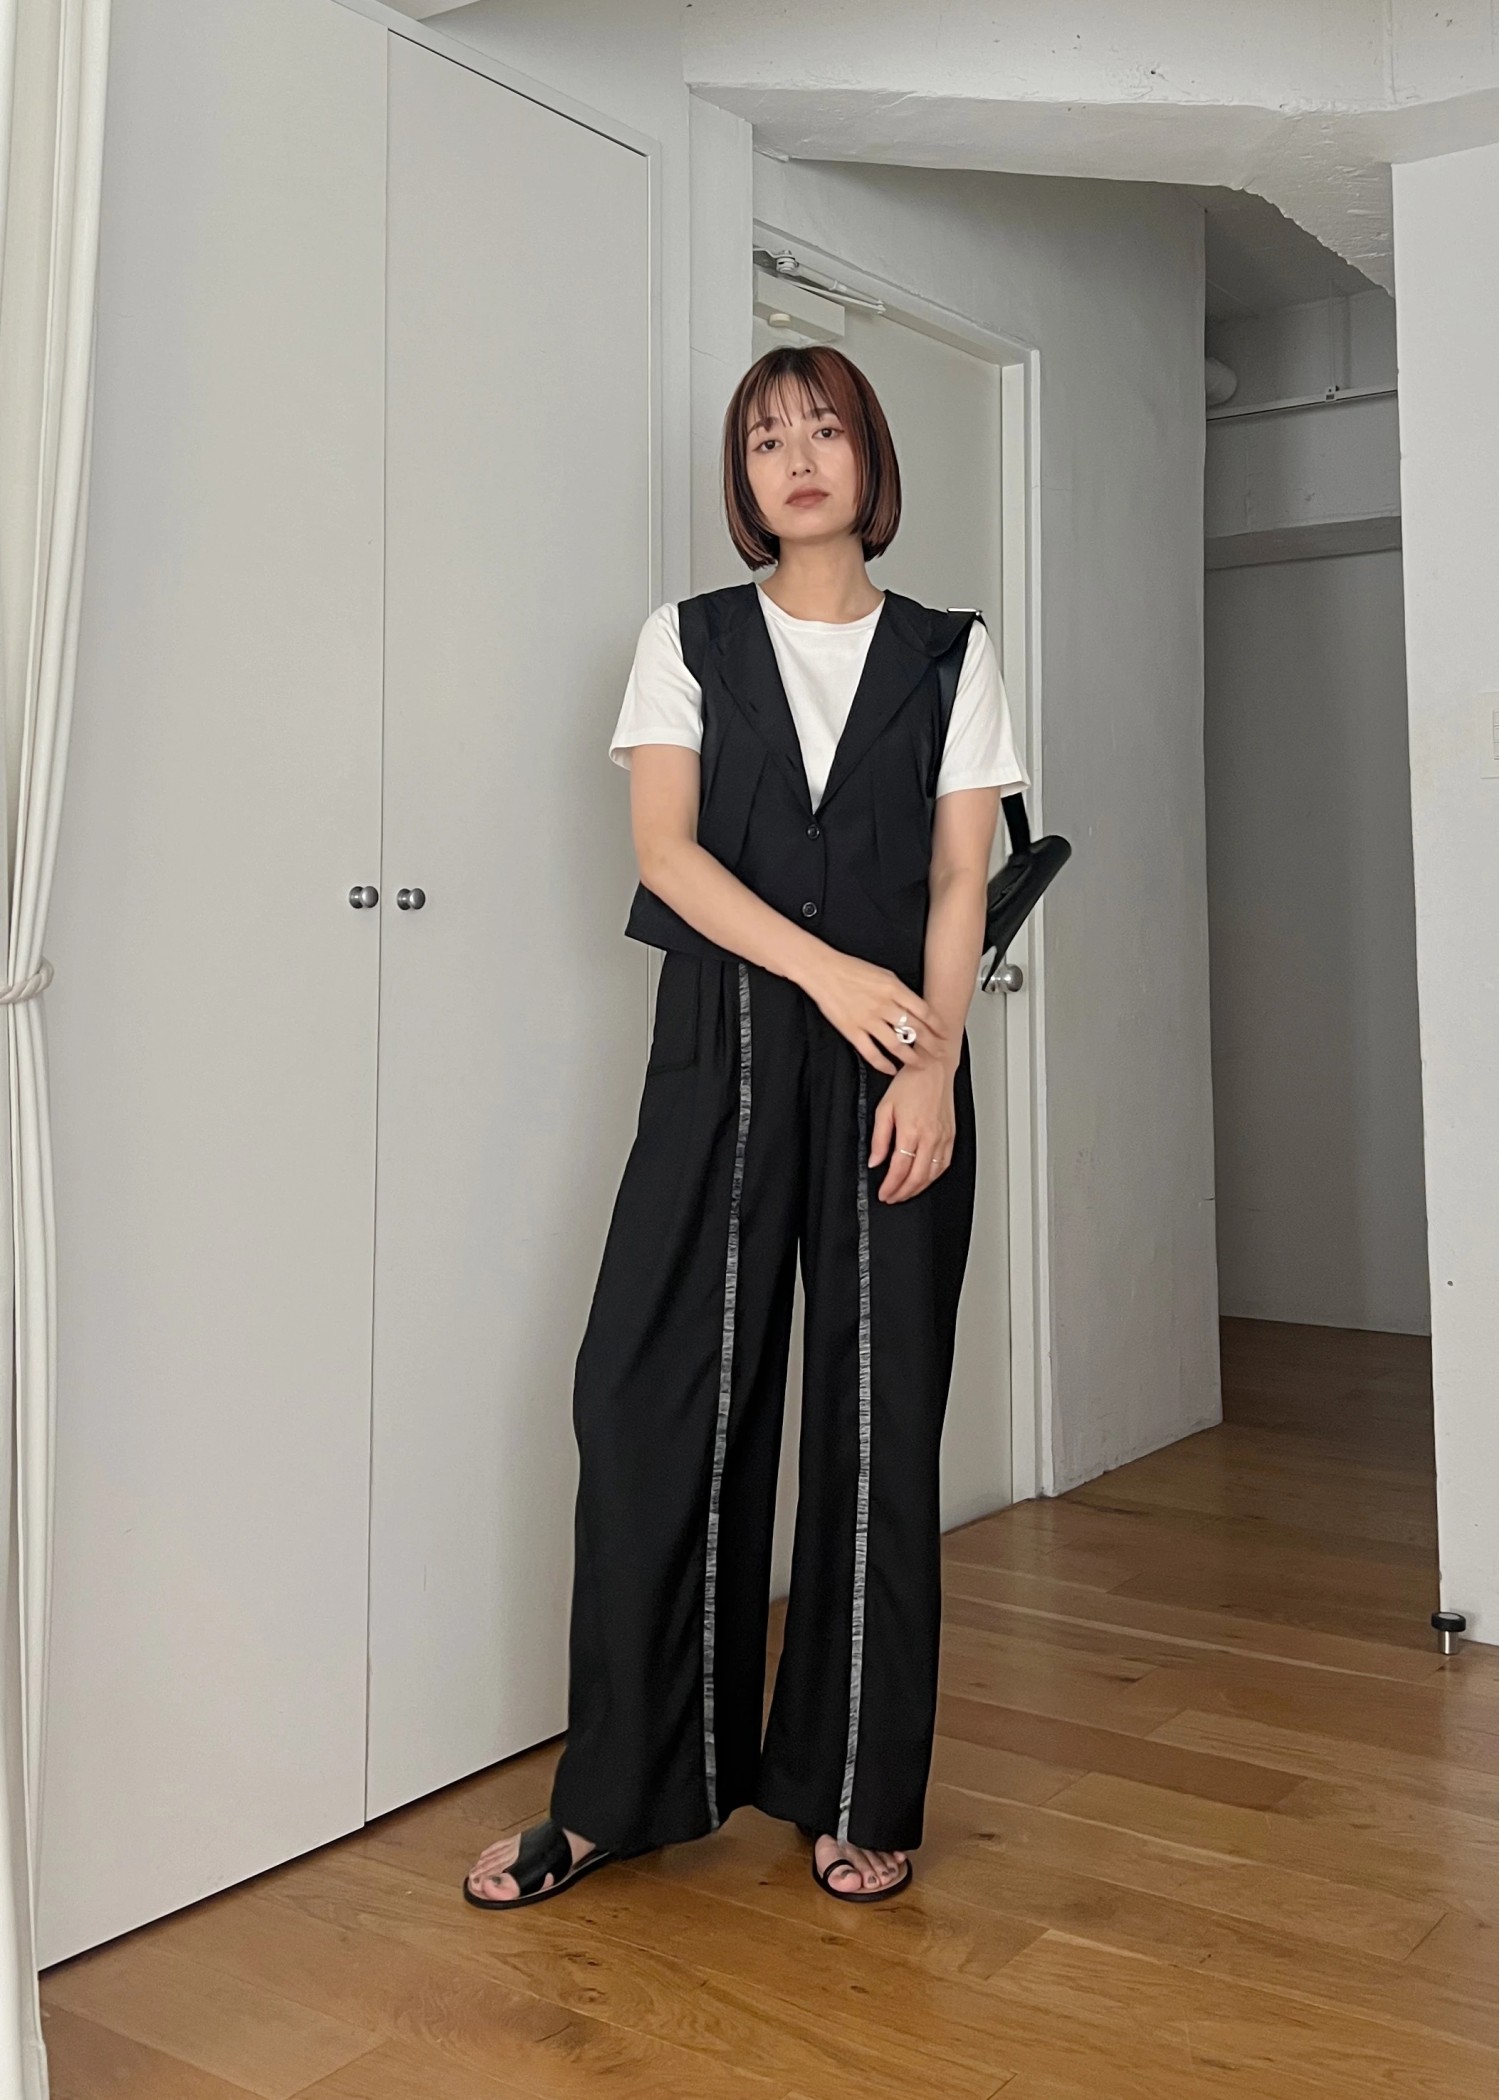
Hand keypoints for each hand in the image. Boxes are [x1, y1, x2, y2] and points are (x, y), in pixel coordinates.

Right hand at [798, 948, 949, 1073]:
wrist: (824, 971)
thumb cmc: (852, 969)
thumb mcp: (884, 974)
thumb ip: (900, 991)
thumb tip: (915, 1007)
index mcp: (894, 989)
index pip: (924, 1011)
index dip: (937, 1026)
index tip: (944, 1034)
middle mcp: (884, 1006)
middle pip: (915, 1030)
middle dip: (931, 1045)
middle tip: (940, 1054)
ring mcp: (868, 1020)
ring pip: (897, 1045)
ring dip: (912, 1058)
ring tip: (921, 1065)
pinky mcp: (852, 1031)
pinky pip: (871, 1053)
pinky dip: (883, 1064)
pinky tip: (891, 1069)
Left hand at [868, 1061, 956, 1202]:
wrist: (933, 1068)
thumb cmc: (910, 1083)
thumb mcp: (884, 1108)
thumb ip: (879, 1138)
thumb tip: (875, 1161)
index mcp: (912, 1131)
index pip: (899, 1169)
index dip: (890, 1186)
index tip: (884, 1193)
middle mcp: (930, 1137)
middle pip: (917, 1177)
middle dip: (903, 1192)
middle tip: (892, 1198)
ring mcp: (943, 1137)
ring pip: (932, 1174)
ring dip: (918, 1188)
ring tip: (906, 1193)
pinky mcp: (951, 1136)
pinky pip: (944, 1164)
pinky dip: (934, 1177)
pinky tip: (925, 1180)